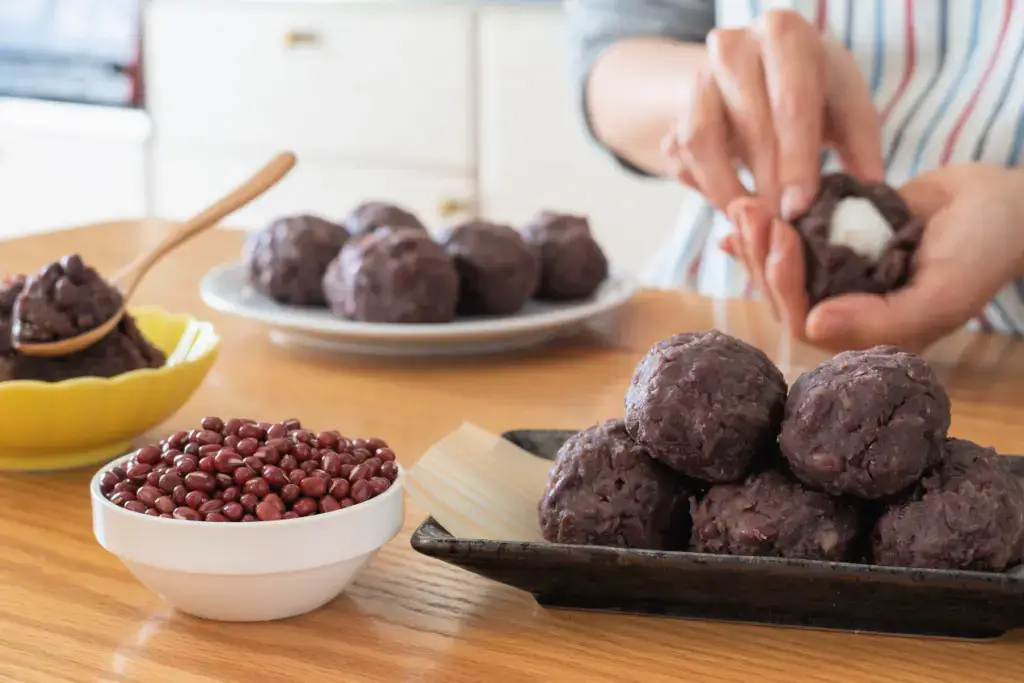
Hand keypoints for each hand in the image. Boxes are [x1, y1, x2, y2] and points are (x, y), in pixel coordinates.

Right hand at [662, 9, 884, 218]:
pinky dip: (704, 187)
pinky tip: (732, 206)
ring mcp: (697, 78)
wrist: (755, 73)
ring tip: (753, 221)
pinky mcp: (676, 112)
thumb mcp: (844, 105)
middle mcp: (733, 48)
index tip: (799, 206)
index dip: (796, 160)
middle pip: (749, 124)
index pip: (791, 101)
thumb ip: (862, 144)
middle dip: (767, 183)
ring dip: (726, 190)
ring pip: (701, 140)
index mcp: (784, 34)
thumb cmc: (809, 90)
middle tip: (781, 224)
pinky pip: (680, 157)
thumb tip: (872, 190)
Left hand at [724, 164, 1023, 351]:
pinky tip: (734, 220)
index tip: (779, 235)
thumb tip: (814, 326)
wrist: (1003, 203)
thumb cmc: (983, 250)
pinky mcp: (834, 248)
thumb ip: (885, 320)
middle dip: (760, 255)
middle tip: (748, 208)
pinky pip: (792, 244)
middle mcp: (847, 311)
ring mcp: (838, 279)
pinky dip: (764, 232)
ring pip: (781, 270)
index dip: (783, 282)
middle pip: (782, 296)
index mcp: (868, 334)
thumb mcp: (944, 292)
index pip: (805, 322)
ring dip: (757, 240)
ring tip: (743, 203)